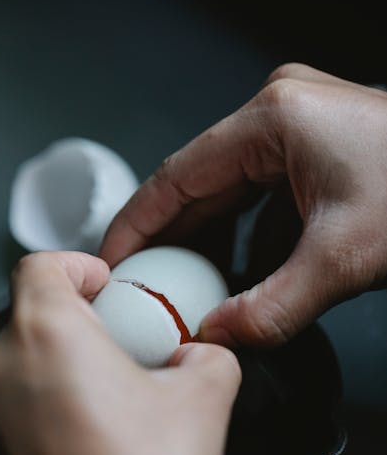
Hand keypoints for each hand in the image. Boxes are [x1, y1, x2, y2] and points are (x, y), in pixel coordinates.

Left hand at [0, 251, 240, 454]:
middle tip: (120, 343)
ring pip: (20, 358)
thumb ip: (209, 353)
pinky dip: (44, 398)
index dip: (78, 266)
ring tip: (108, 393)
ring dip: (61, 360)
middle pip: (31, 312)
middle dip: (77, 318)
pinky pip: (12, 401)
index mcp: (44, 331)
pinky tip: (88, 431)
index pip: (41, 264)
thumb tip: (201, 353)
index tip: (104, 285)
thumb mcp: (205, 394)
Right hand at [100, 63, 386, 347]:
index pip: (177, 176)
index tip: (111, 260)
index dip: (136, 223)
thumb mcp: (342, 258)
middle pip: (198, 185)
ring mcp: (296, 132)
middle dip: (170, 240)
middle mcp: (276, 116)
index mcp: (271, 121)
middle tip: (144, 287)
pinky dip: (244, 238)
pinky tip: (238, 276)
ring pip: (228, 194)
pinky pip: (259, 198)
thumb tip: (219, 338)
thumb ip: (272, 306)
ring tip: (184, 290)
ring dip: (208, 243)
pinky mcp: (313, 154)